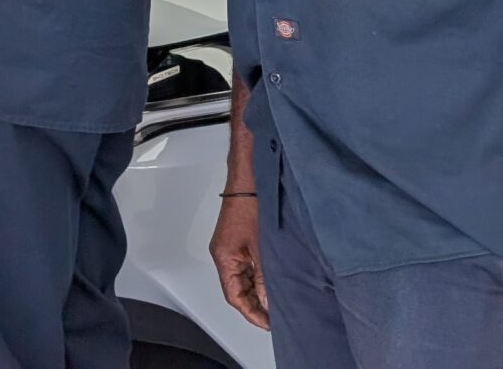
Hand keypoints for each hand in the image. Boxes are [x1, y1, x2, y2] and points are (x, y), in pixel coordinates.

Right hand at [208, 194, 269, 330]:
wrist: (249, 179)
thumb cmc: (251, 204)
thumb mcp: (262, 248)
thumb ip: (264, 278)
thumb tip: (268, 302)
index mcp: (224, 257)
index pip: (234, 296)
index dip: (251, 313)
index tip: (267, 324)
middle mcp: (224, 254)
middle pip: (237, 289)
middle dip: (255, 305)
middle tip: (275, 318)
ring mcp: (231, 247)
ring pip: (243, 279)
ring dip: (258, 292)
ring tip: (277, 302)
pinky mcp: (240, 241)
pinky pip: (247, 268)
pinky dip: (259, 278)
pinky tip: (272, 282)